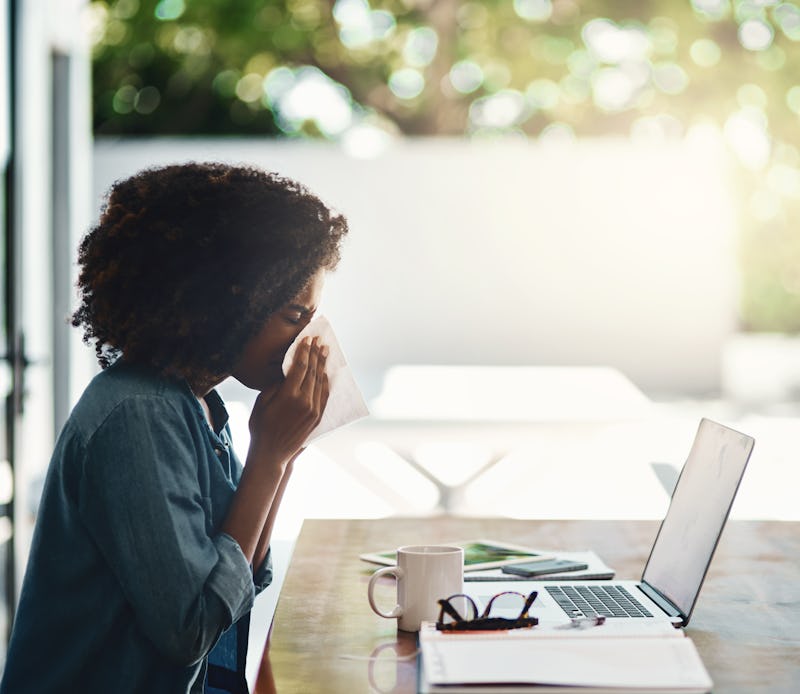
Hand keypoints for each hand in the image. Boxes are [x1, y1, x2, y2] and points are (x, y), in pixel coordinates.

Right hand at [247, 337, 329, 468]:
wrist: (271, 453)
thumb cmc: (260, 426)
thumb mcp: (262, 401)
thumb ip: (276, 384)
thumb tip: (288, 371)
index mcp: (288, 395)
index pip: (300, 366)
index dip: (304, 351)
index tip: (307, 339)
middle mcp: (304, 401)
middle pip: (312, 371)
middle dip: (316, 354)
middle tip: (319, 340)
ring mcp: (313, 410)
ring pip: (320, 382)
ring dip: (323, 365)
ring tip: (325, 351)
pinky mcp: (317, 418)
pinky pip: (324, 395)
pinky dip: (325, 382)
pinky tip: (325, 373)